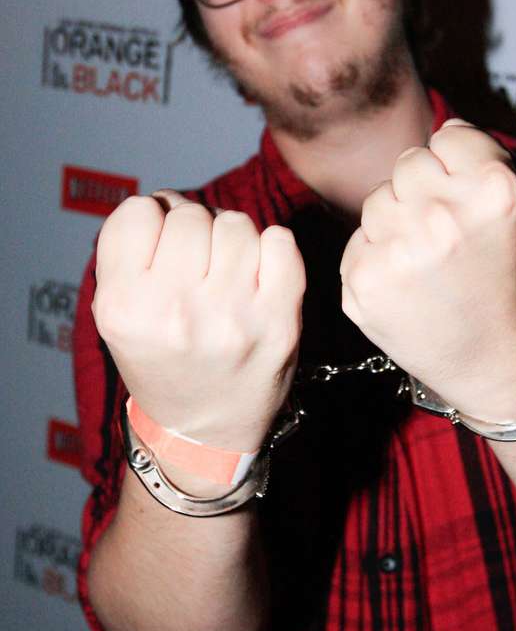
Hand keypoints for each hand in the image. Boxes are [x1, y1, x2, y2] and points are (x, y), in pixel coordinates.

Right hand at [93, 191, 304, 451]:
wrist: (206, 432)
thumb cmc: (164, 363)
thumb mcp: (118, 316)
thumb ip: (131, 252)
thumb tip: (169, 198)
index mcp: (125, 308)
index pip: (137, 211)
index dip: (150, 223)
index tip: (159, 247)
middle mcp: (175, 312)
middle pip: (188, 215)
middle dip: (192, 232)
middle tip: (196, 267)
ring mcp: (232, 316)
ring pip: (235, 223)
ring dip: (232, 239)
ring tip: (225, 275)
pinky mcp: (280, 322)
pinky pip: (281, 241)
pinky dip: (273, 248)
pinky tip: (258, 275)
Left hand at [340, 120, 515, 421]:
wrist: (495, 355)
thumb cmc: (505, 272)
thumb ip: (484, 157)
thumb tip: (442, 132)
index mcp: (492, 191)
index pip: (448, 137)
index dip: (458, 168)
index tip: (470, 202)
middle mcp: (443, 217)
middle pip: (408, 164)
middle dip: (424, 192)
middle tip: (447, 236)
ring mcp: (399, 252)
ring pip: (377, 200)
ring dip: (396, 223)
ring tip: (427, 261)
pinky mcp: (364, 282)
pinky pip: (358, 240)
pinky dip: (376, 258)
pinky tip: (406, 285)